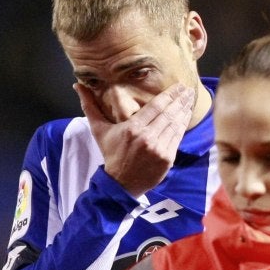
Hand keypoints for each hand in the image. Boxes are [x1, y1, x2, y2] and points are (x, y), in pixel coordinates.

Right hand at [75, 83, 194, 196]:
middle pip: (168, 113)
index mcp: (132, 128)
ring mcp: (158, 149)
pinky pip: (177, 138)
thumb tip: (78, 85)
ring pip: (175, 125)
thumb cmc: (110, 153)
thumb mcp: (98, 130)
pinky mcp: (167, 159)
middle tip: (188, 89)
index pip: (156, 106)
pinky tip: (186, 116)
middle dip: (180, 100)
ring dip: (184, 111)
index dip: (169, 95)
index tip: (178, 86)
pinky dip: (183, 126)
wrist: (119, 184)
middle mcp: (147, 137)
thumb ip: (90, 106)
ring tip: (190, 100)